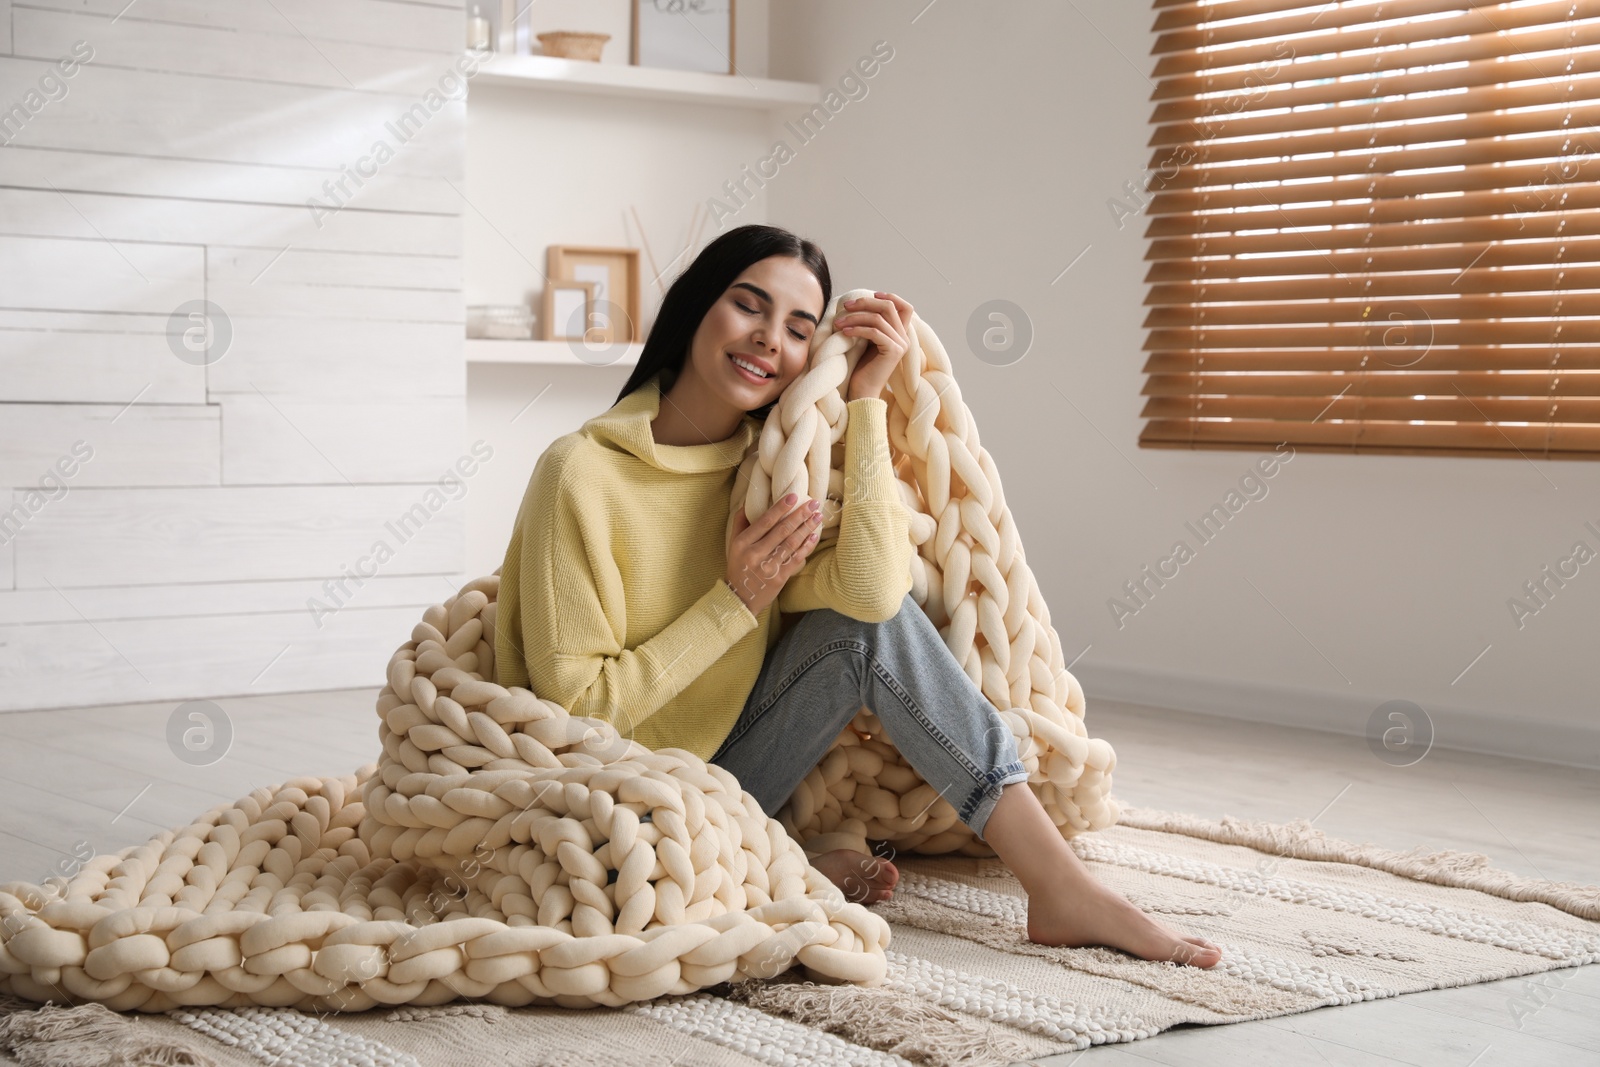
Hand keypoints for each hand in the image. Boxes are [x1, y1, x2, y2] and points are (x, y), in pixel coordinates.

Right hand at [726, 493, 823, 615]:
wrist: (740, 597)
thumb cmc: (738, 566)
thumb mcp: (733, 543)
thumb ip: (740, 522)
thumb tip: (749, 500)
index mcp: (743, 543)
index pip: (765, 521)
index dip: (780, 508)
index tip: (794, 496)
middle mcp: (755, 554)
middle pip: (782, 530)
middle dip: (800, 515)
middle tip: (814, 503)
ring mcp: (768, 567)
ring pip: (791, 543)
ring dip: (806, 528)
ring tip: (818, 517)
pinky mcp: (779, 578)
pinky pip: (796, 559)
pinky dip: (806, 547)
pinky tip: (814, 536)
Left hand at [839, 291, 913, 400]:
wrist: (862, 393)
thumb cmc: (860, 368)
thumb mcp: (866, 341)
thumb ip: (870, 324)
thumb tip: (858, 303)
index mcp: (900, 334)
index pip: (906, 307)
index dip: (890, 296)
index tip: (871, 294)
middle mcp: (904, 338)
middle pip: (889, 307)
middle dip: (865, 302)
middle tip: (845, 306)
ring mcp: (900, 344)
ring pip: (878, 318)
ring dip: (855, 317)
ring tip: (838, 323)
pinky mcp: (893, 351)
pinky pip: (874, 332)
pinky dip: (857, 329)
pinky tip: (843, 332)